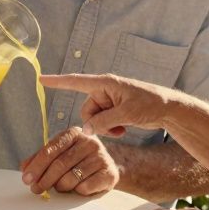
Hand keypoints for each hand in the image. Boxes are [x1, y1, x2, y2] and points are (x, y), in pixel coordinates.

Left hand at [19, 127, 119, 195]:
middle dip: (44, 179)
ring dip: (60, 186)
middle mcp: (89, 142)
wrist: (107, 168)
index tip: (27, 179)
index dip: (37, 165)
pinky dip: (76, 191)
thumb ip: (41, 158)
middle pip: (60, 164)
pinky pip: (85, 187)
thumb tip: (24, 167)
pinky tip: (77, 188)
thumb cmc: (79, 160)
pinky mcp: (109, 173)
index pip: (51, 149)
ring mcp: (101, 157)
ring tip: (59, 187)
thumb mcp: (60, 154)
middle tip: (36, 189)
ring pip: (71, 177)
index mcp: (74, 133)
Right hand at [39, 73, 175, 136]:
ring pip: (93, 119)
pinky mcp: (113, 109)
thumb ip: (103, 122)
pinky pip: (102, 122)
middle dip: (96, 123)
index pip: (76, 81)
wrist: (167, 109)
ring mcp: (109, 100)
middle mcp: (104, 90)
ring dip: (104, 127)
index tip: (41, 79)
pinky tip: (123, 130)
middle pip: (86, 110)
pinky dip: (109, 128)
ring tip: (122, 129)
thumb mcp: (126, 114)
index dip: (57, 81)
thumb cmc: (150, 104)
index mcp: (105, 84)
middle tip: (114, 128)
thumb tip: (85, 130)